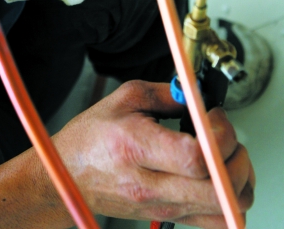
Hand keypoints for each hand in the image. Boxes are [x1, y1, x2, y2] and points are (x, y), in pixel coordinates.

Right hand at [53, 81, 253, 227]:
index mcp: (136, 149)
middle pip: (219, 187)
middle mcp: (151, 186)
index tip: (214, 116)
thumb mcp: (126, 97)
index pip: (195, 158)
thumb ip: (169, 93)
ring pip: (227, 208)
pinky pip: (218, 221)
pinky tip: (218, 176)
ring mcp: (163, 208)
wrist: (71, 175)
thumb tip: (200, 94)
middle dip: (234, 154)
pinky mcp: (170, 218)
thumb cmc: (93, 137)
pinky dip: (230, 199)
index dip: (218, 135)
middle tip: (222, 133)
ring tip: (222, 154)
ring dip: (237, 178)